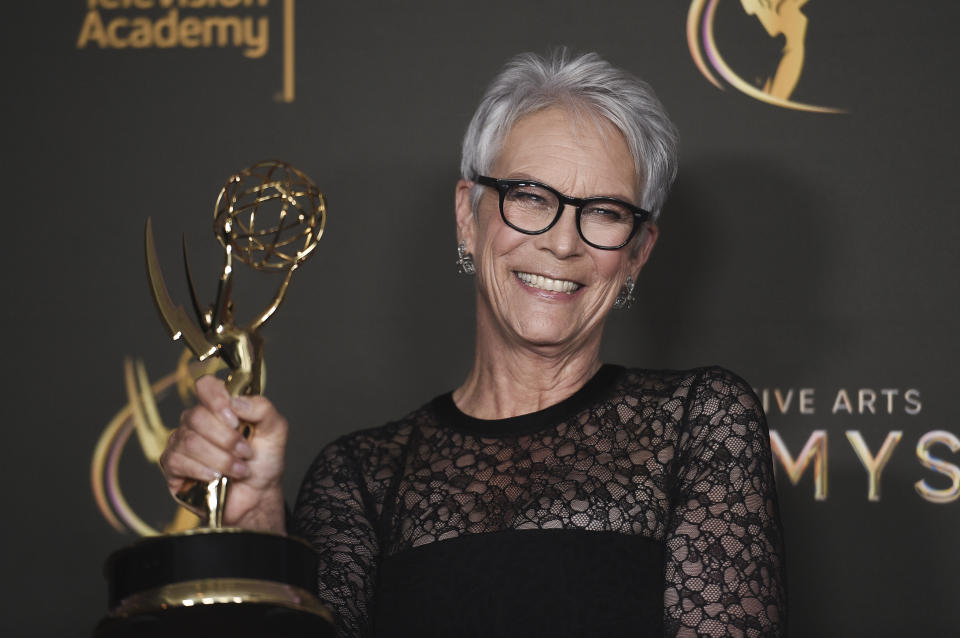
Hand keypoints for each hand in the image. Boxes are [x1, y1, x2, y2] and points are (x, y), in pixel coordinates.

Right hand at [159, 375, 287, 532]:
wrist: (258, 495)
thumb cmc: (264, 460)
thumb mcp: (275, 431)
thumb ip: (263, 409)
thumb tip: (236, 401)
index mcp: (219, 407)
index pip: (205, 386)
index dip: (217, 399)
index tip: (235, 420)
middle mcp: (196, 421)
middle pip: (196, 416)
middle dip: (226, 439)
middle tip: (245, 453)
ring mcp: (181, 442)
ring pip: (189, 441)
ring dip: (220, 458)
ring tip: (239, 470)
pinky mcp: (173, 466)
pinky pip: (177, 460)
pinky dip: (202, 470)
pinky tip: (217, 478)